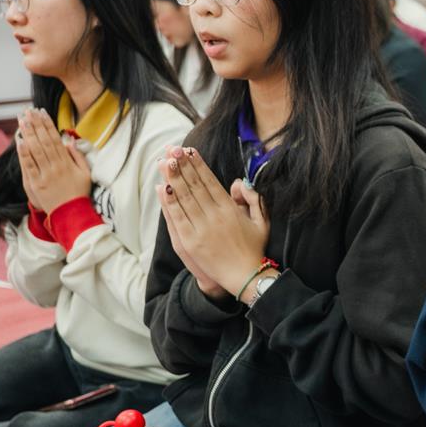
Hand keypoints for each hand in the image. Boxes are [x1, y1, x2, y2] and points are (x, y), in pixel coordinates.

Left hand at [17, 108, 91, 212]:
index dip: (48, 124)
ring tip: (22, 120)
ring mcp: (45, 175)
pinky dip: (24, 153)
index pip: (55, 139)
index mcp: (67, 163)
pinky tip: (20, 141)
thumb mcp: (86, 173)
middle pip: (44, 141)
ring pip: (36, 150)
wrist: (72, 214)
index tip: (42, 112)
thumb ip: (78, 157)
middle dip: (36, 124)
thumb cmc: (79, 193)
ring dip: (28, 134)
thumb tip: (69, 141)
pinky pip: (29, 166)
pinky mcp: (36, 183)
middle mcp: (56, 166)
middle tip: (28, 111)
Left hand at [156, 147, 269, 299]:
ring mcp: (201, 229)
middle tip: (172, 150)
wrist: (245, 276)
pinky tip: (163, 187)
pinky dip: (168, 202)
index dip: (198, 165)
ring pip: (183, 198)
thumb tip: (238, 182)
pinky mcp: (190, 242)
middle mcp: (215, 216)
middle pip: (194, 185)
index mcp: (231, 209)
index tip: (189, 151)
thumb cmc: (254, 248)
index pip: (210, 181)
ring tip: (165, 162)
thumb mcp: (262, 220)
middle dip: (182, 166)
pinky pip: (176, 217)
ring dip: (173, 178)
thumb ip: (254, 199)